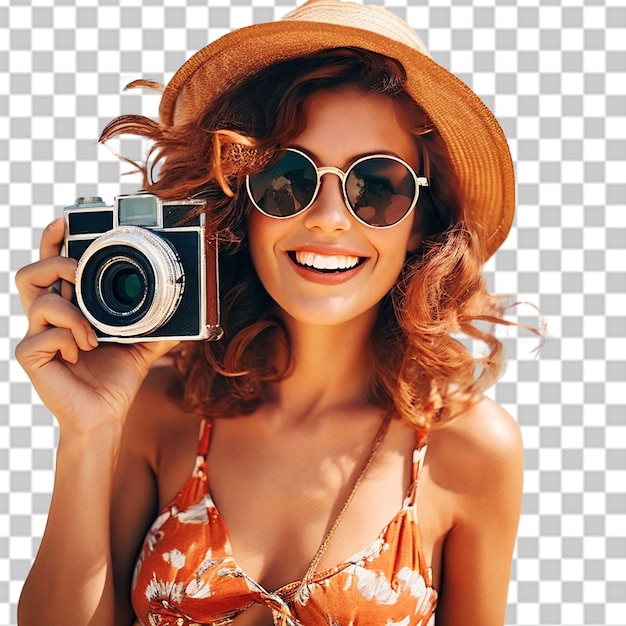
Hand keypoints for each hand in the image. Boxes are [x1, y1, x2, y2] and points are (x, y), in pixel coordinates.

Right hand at [15, 218, 178, 434]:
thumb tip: (188, 307)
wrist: (106, 415)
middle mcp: (50, 318)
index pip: (55, 267)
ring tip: (92, 332)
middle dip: (53, 259)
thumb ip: (159, 323)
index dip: (54, 241)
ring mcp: (37, 336)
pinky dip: (69, 338)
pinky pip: (42, 335)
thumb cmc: (118, 378)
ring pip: (35, 298)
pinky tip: (84, 352)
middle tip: (78, 269)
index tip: (67, 222)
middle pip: (30, 272)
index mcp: (72, 308)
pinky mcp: (32, 357)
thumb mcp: (144, 344)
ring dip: (69, 309)